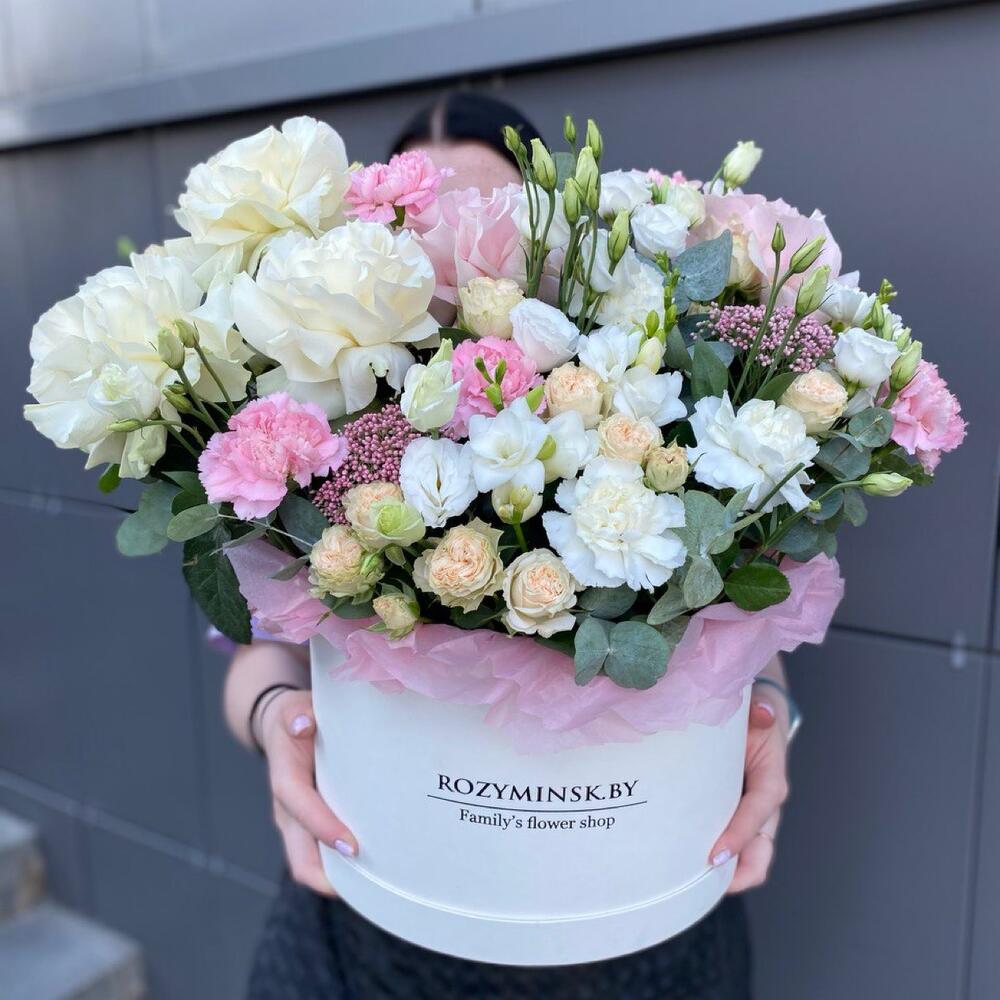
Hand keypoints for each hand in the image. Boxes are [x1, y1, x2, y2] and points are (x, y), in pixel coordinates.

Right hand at [258, 689, 358, 895]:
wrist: (280, 726)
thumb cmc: (296, 717)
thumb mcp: (295, 708)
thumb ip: (299, 714)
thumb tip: (303, 723)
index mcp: (285, 777)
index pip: (299, 806)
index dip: (322, 826)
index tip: (351, 844)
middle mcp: (286, 808)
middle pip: (299, 855)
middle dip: (328, 875)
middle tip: (368, 884)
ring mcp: (295, 822)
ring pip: (308, 863)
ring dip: (337, 878)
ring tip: (375, 886)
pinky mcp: (307, 827)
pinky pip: (319, 856)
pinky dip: (339, 870)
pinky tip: (370, 873)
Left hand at [709, 691, 788, 892]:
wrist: (755, 719)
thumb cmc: (753, 717)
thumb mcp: (758, 710)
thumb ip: (761, 711)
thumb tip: (763, 713)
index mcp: (771, 779)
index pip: (759, 811)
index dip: (741, 834)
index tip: (715, 854)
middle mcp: (764, 806)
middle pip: (761, 851)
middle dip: (739, 873)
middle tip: (703, 885)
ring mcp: (750, 817)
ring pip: (748, 857)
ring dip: (726, 874)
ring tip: (690, 886)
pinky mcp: (734, 818)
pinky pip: (730, 848)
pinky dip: (716, 863)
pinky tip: (685, 870)